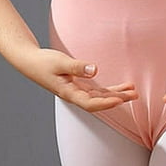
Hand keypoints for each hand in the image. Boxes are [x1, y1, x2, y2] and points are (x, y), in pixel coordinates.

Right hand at [16, 47, 138, 111]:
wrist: (31, 61)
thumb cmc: (44, 62)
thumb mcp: (60, 62)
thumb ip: (77, 67)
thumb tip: (94, 70)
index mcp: (69, 92)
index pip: (91, 103)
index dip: (106, 103)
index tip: (120, 100)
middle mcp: (74, 94)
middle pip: (99, 101)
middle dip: (118, 99)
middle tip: (135, 95)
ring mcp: (77, 90)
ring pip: (100, 96)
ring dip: (116, 94)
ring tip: (133, 91)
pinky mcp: (78, 84)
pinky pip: (97, 90)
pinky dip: (109, 89)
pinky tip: (120, 86)